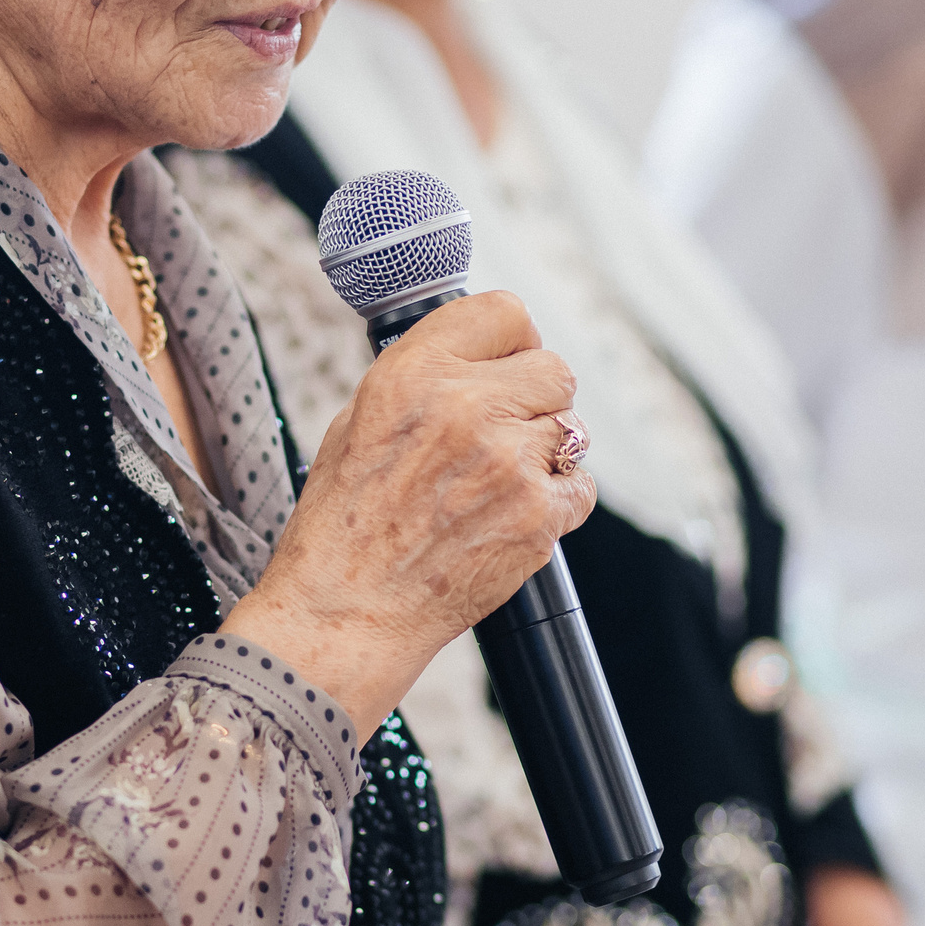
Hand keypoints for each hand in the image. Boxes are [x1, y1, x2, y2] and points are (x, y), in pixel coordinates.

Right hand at [222, 290, 594, 737]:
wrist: (346, 613)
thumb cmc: (344, 525)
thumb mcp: (358, 421)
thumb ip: (424, 377)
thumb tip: (482, 356)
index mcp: (413, 375)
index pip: (504, 312)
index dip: (512, 339)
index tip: (509, 359)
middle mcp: (465, 409)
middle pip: (554, 368)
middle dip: (535, 397)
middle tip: (506, 430)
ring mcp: (508, 464)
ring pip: (571, 428)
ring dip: (546, 449)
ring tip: (499, 481)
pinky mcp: (538, 516)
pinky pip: (580, 484)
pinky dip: (557, 499)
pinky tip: (512, 514)